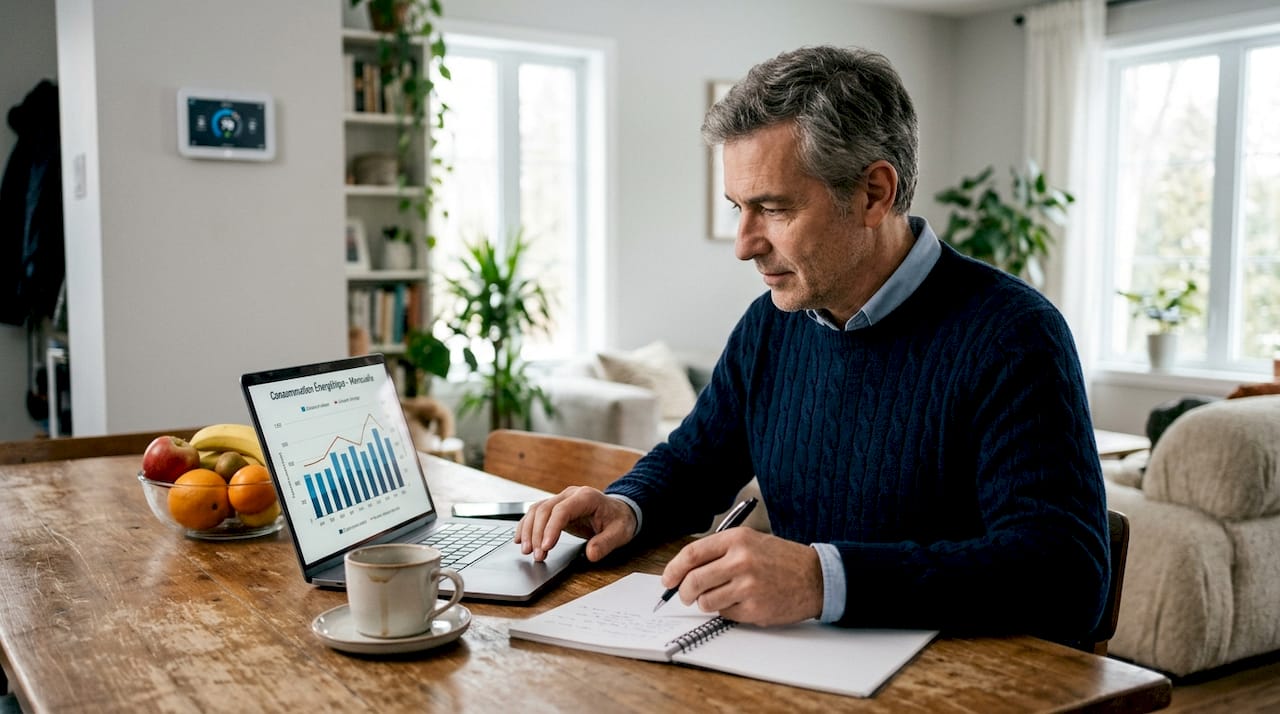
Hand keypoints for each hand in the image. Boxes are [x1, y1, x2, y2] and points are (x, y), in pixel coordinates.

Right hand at [515, 486, 636, 562]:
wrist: (620, 511)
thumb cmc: (619, 520)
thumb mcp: (620, 533)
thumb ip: (606, 543)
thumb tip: (591, 555)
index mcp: (586, 497)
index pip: (562, 511)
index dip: (551, 529)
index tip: (546, 547)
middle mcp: (570, 495)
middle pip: (545, 510)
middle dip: (537, 534)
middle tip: (537, 555)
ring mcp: (561, 499)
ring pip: (536, 510)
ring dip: (528, 531)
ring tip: (526, 551)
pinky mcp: (556, 508)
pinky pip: (536, 513)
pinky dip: (526, 526)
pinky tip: (520, 539)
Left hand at [661, 528, 822, 626]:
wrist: (815, 577)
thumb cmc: (780, 559)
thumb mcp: (750, 541)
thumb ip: (718, 553)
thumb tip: (684, 571)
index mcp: (737, 539)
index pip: (692, 554)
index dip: (674, 569)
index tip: (668, 579)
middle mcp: (741, 561)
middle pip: (693, 581)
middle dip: (684, 592)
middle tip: (686, 595)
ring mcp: (748, 586)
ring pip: (706, 601)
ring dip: (707, 602)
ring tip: (722, 596)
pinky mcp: (755, 609)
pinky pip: (725, 614)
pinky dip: (727, 611)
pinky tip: (743, 602)